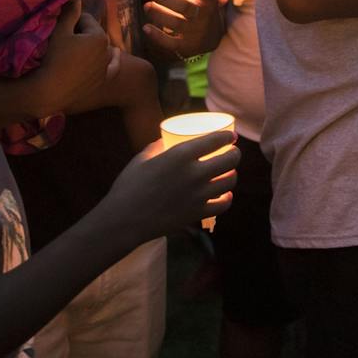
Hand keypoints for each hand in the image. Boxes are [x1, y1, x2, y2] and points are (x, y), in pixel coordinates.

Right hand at [31, 0, 111, 112]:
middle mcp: (107, 50)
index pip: (86, 20)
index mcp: (98, 36)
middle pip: (93, 35)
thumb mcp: (59, 32)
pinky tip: (114, 55)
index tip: (62, 27)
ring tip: (77, 52)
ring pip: (101, 50)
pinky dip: (112, 62)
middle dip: (83, 34)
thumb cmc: (54, 59)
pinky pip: (111, 67)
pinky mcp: (103, 80)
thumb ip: (70, 13)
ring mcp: (106, 67)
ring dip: (93, 48)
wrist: (50, 91)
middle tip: (66, 41)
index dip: (73, 21)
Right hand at [101, 130, 238, 243]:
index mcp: (181, 155)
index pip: (217, 140)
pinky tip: (224, 194)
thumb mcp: (143, 158)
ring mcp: (199, 195)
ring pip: (230, 181)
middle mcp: (195, 173)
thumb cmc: (129, 186)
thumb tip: (169, 141)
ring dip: (232, 175)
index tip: (231, 137)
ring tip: (228, 173)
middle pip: (230, 159)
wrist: (123, 221)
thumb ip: (160, 146)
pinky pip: (223, 204)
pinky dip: (227, 198)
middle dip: (235, 154)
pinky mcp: (198, 213)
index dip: (228, 137)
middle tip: (232, 153)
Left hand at [142, 0, 225, 59]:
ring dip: (158, 14)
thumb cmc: (203, 9)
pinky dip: (157, 36)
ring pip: (175, 24)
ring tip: (146, 6)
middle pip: (184, 7)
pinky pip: (170, 43)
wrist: (213, 39)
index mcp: (210, 2)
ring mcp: (196, 34)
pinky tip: (146, 27)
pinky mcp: (187, 47)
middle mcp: (205, 18)